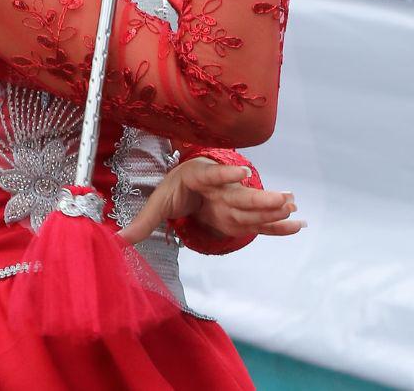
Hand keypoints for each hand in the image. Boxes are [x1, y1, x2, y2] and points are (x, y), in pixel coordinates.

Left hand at [118, 156, 302, 246]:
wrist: (190, 180)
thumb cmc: (174, 189)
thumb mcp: (156, 203)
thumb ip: (141, 223)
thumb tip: (116, 241)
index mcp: (198, 178)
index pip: (212, 176)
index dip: (226, 174)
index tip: (242, 172)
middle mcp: (221, 187)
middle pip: (240, 193)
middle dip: (260, 196)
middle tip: (283, 197)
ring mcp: (234, 199)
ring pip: (254, 205)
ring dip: (274, 207)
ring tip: (294, 207)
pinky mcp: (241, 213)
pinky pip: (261, 220)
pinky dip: (278, 224)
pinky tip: (297, 224)